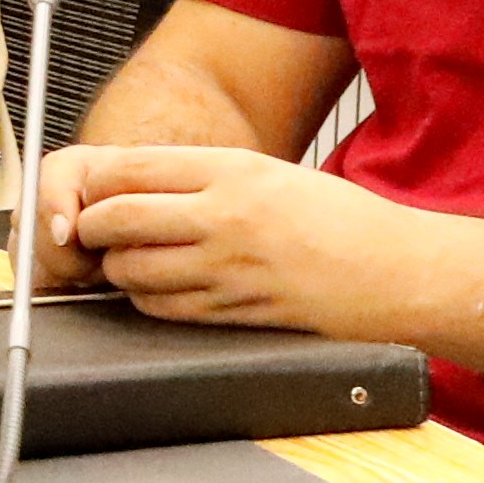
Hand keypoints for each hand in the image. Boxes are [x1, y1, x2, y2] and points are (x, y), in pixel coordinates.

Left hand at [44, 141, 376, 326]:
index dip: (96, 184)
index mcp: (232, 171)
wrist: (393, 270)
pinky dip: (146, 300)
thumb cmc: (336, 219)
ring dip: (116, 268)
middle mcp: (225, 217)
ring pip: (132, 271)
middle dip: (91, 227)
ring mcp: (229, 269)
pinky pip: (165, 308)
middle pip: (118, 220)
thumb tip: (134, 184)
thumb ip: (202, 177)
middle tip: (90, 231)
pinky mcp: (236, 312)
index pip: (131, 170)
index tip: (90, 192)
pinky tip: (158, 290)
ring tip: (126, 261)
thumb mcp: (268, 173)